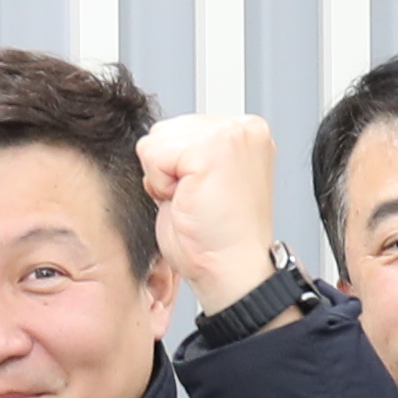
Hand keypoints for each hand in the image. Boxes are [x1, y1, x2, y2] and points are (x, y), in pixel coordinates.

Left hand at [136, 114, 284, 307]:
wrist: (232, 268)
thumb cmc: (219, 237)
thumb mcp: (205, 179)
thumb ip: (190, 151)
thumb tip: (161, 142)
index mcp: (245, 133)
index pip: (180, 129)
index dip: (176, 166)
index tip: (202, 193)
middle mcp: (242, 128)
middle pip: (165, 130)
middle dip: (168, 169)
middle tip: (196, 200)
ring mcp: (229, 135)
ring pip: (156, 141)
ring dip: (163, 177)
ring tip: (193, 200)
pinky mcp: (209, 149)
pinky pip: (153, 155)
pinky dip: (159, 185)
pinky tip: (187, 201)